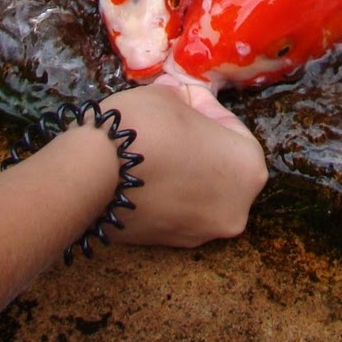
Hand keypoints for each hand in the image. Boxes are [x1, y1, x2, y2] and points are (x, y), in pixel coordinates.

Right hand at [80, 79, 267, 246]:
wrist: (93, 174)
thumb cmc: (144, 127)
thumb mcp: (170, 96)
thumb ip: (185, 100)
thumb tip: (180, 97)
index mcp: (249, 170)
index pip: (233, 131)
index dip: (208, 110)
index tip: (187, 98)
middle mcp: (235, 209)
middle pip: (219, 167)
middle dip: (198, 143)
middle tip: (172, 121)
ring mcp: (202, 233)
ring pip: (198, 192)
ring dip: (183, 169)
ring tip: (155, 146)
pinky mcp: (169, 246)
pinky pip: (175, 210)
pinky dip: (166, 192)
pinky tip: (145, 171)